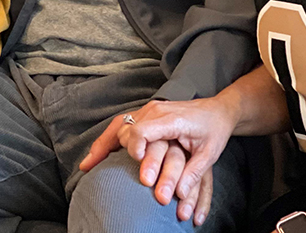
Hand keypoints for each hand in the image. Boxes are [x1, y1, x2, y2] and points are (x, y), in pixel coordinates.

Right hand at [82, 98, 234, 222]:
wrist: (216, 111)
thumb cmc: (213, 131)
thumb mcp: (210, 153)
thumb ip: (194, 172)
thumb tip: (179, 195)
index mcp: (170, 119)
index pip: (143, 129)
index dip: (135, 146)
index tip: (135, 162)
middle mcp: (154, 111)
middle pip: (127, 129)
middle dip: (116, 152)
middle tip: (107, 172)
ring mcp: (147, 111)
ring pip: (119, 126)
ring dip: (104, 145)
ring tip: (89, 166)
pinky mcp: (143, 115)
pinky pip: (120, 126)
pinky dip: (106, 140)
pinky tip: (95, 156)